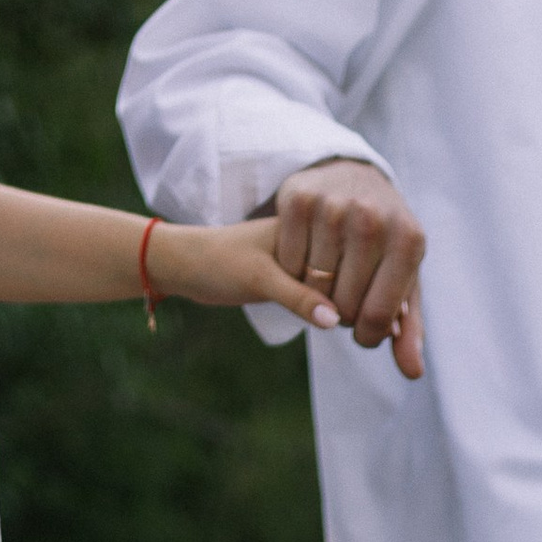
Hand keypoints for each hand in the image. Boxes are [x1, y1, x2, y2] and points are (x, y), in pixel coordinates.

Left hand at [146, 216, 349, 331]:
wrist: (187, 265)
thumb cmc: (219, 262)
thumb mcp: (260, 280)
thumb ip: (299, 298)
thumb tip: (335, 321)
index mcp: (307, 219)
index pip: (347, 254)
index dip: (354, 286)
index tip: (353, 313)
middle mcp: (311, 234)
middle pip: (347, 270)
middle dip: (351, 297)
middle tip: (353, 322)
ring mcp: (305, 254)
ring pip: (338, 283)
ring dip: (342, 303)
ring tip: (341, 321)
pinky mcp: (297, 274)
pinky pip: (324, 292)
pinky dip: (328, 306)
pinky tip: (329, 317)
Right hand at [268, 157, 425, 375]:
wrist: (352, 177)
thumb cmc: (383, 243)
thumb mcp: (402, 279)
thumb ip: (408, 329)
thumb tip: (412, 373)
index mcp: (408, 239)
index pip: (378, 318)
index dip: (367, 335)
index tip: (363, 328)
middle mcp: (372, 217)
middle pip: (344, 308)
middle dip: (343, 315)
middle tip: (345, 297)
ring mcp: (333, 205)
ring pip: (315, 290)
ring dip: (317, 296)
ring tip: (329, 276)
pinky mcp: (297, 199)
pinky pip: (290, 265)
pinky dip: (294, 272)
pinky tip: (307, 258)